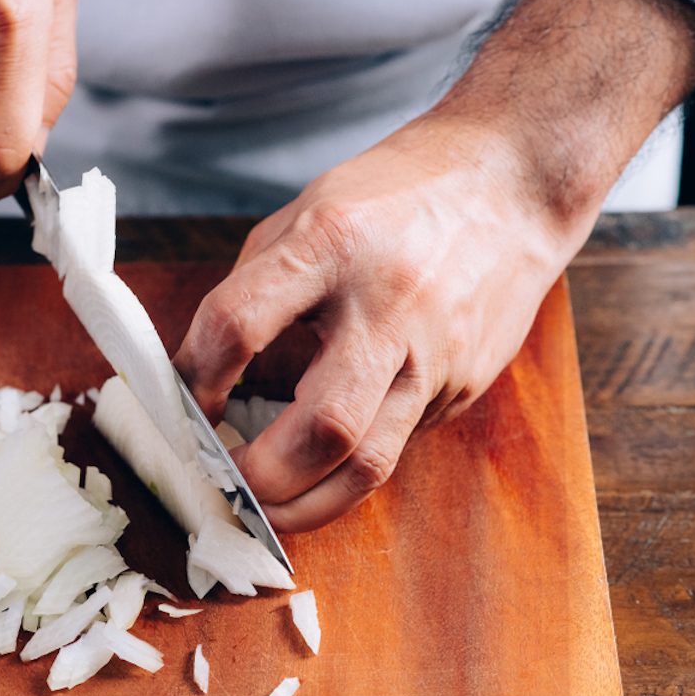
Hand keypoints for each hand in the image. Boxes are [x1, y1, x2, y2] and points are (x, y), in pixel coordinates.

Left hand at [175, 118, 581, 531]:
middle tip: (221, 483)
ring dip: (305, 507)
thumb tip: (202, 370)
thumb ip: (253, 290)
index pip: (239, 325)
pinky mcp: (464, 385)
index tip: (182, 404)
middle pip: (322, 425)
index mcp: (330, 245)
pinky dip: (348, 467)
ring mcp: (435, 354)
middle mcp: (388, 307)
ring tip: (262, 513)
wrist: (513, 182)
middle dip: (259, 476)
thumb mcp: (306, 213)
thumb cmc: (395, 194)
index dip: (196, 377)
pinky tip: (322, 465)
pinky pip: (397, 443)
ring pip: (370, 464)